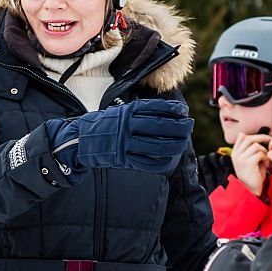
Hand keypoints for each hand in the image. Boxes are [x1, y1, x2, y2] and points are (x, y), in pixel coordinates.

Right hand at [47, 99, 193, 177]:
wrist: (81, 140)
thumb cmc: (106, 125)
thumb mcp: (121, 111)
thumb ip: (141, 112)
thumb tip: (169, 113)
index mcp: (127, 112)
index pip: (156, 108)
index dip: (174, 110)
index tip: (184, 111)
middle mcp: (127, 126)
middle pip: (160, 126)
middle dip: (179, 127)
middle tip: (189, 126)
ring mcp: (125, 144)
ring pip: (157, 145)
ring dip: (175, 144)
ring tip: (183, 141)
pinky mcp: (123, 159)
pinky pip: (147, 162)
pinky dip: (162, 160)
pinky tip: (170, 157)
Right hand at [231, 131, 270, 195]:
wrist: (251, 190)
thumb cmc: (253, 175)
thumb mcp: (250, 160)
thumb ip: (252, 150)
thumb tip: (261, 136)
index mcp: (235, 153)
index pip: (242, 137)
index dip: (254, 136)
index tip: (264, 138)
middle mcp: (236, 155)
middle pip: (249, 138)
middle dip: (262, 138)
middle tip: (271, 142)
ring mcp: (240, 159)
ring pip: (256, 146)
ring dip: (265, 151)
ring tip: (266, 159)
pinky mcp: (247, 163)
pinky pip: (260, 154)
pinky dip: (266, 158)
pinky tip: (266, 165)